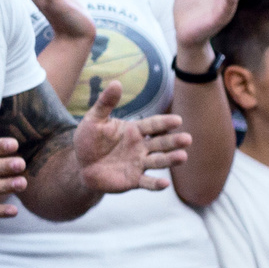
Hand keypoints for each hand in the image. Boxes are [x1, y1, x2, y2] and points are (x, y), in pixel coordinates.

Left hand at [72, 83, 186, 193]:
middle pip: (161, 143)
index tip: (177, 120)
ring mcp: (139, 164)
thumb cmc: (89, 141)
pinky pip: (147, 183)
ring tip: (183, 157)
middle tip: (187, 139)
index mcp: (134, 131)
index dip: (164, 123)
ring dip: (171, 160)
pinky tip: (165, 184)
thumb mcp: (94, 119)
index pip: (153, 125)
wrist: (81, 166)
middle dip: (174, 141)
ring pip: (159, 161)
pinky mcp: (134, 180)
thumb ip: (106, 103)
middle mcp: (141, 147)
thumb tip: (116, 82)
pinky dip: (156, 184)